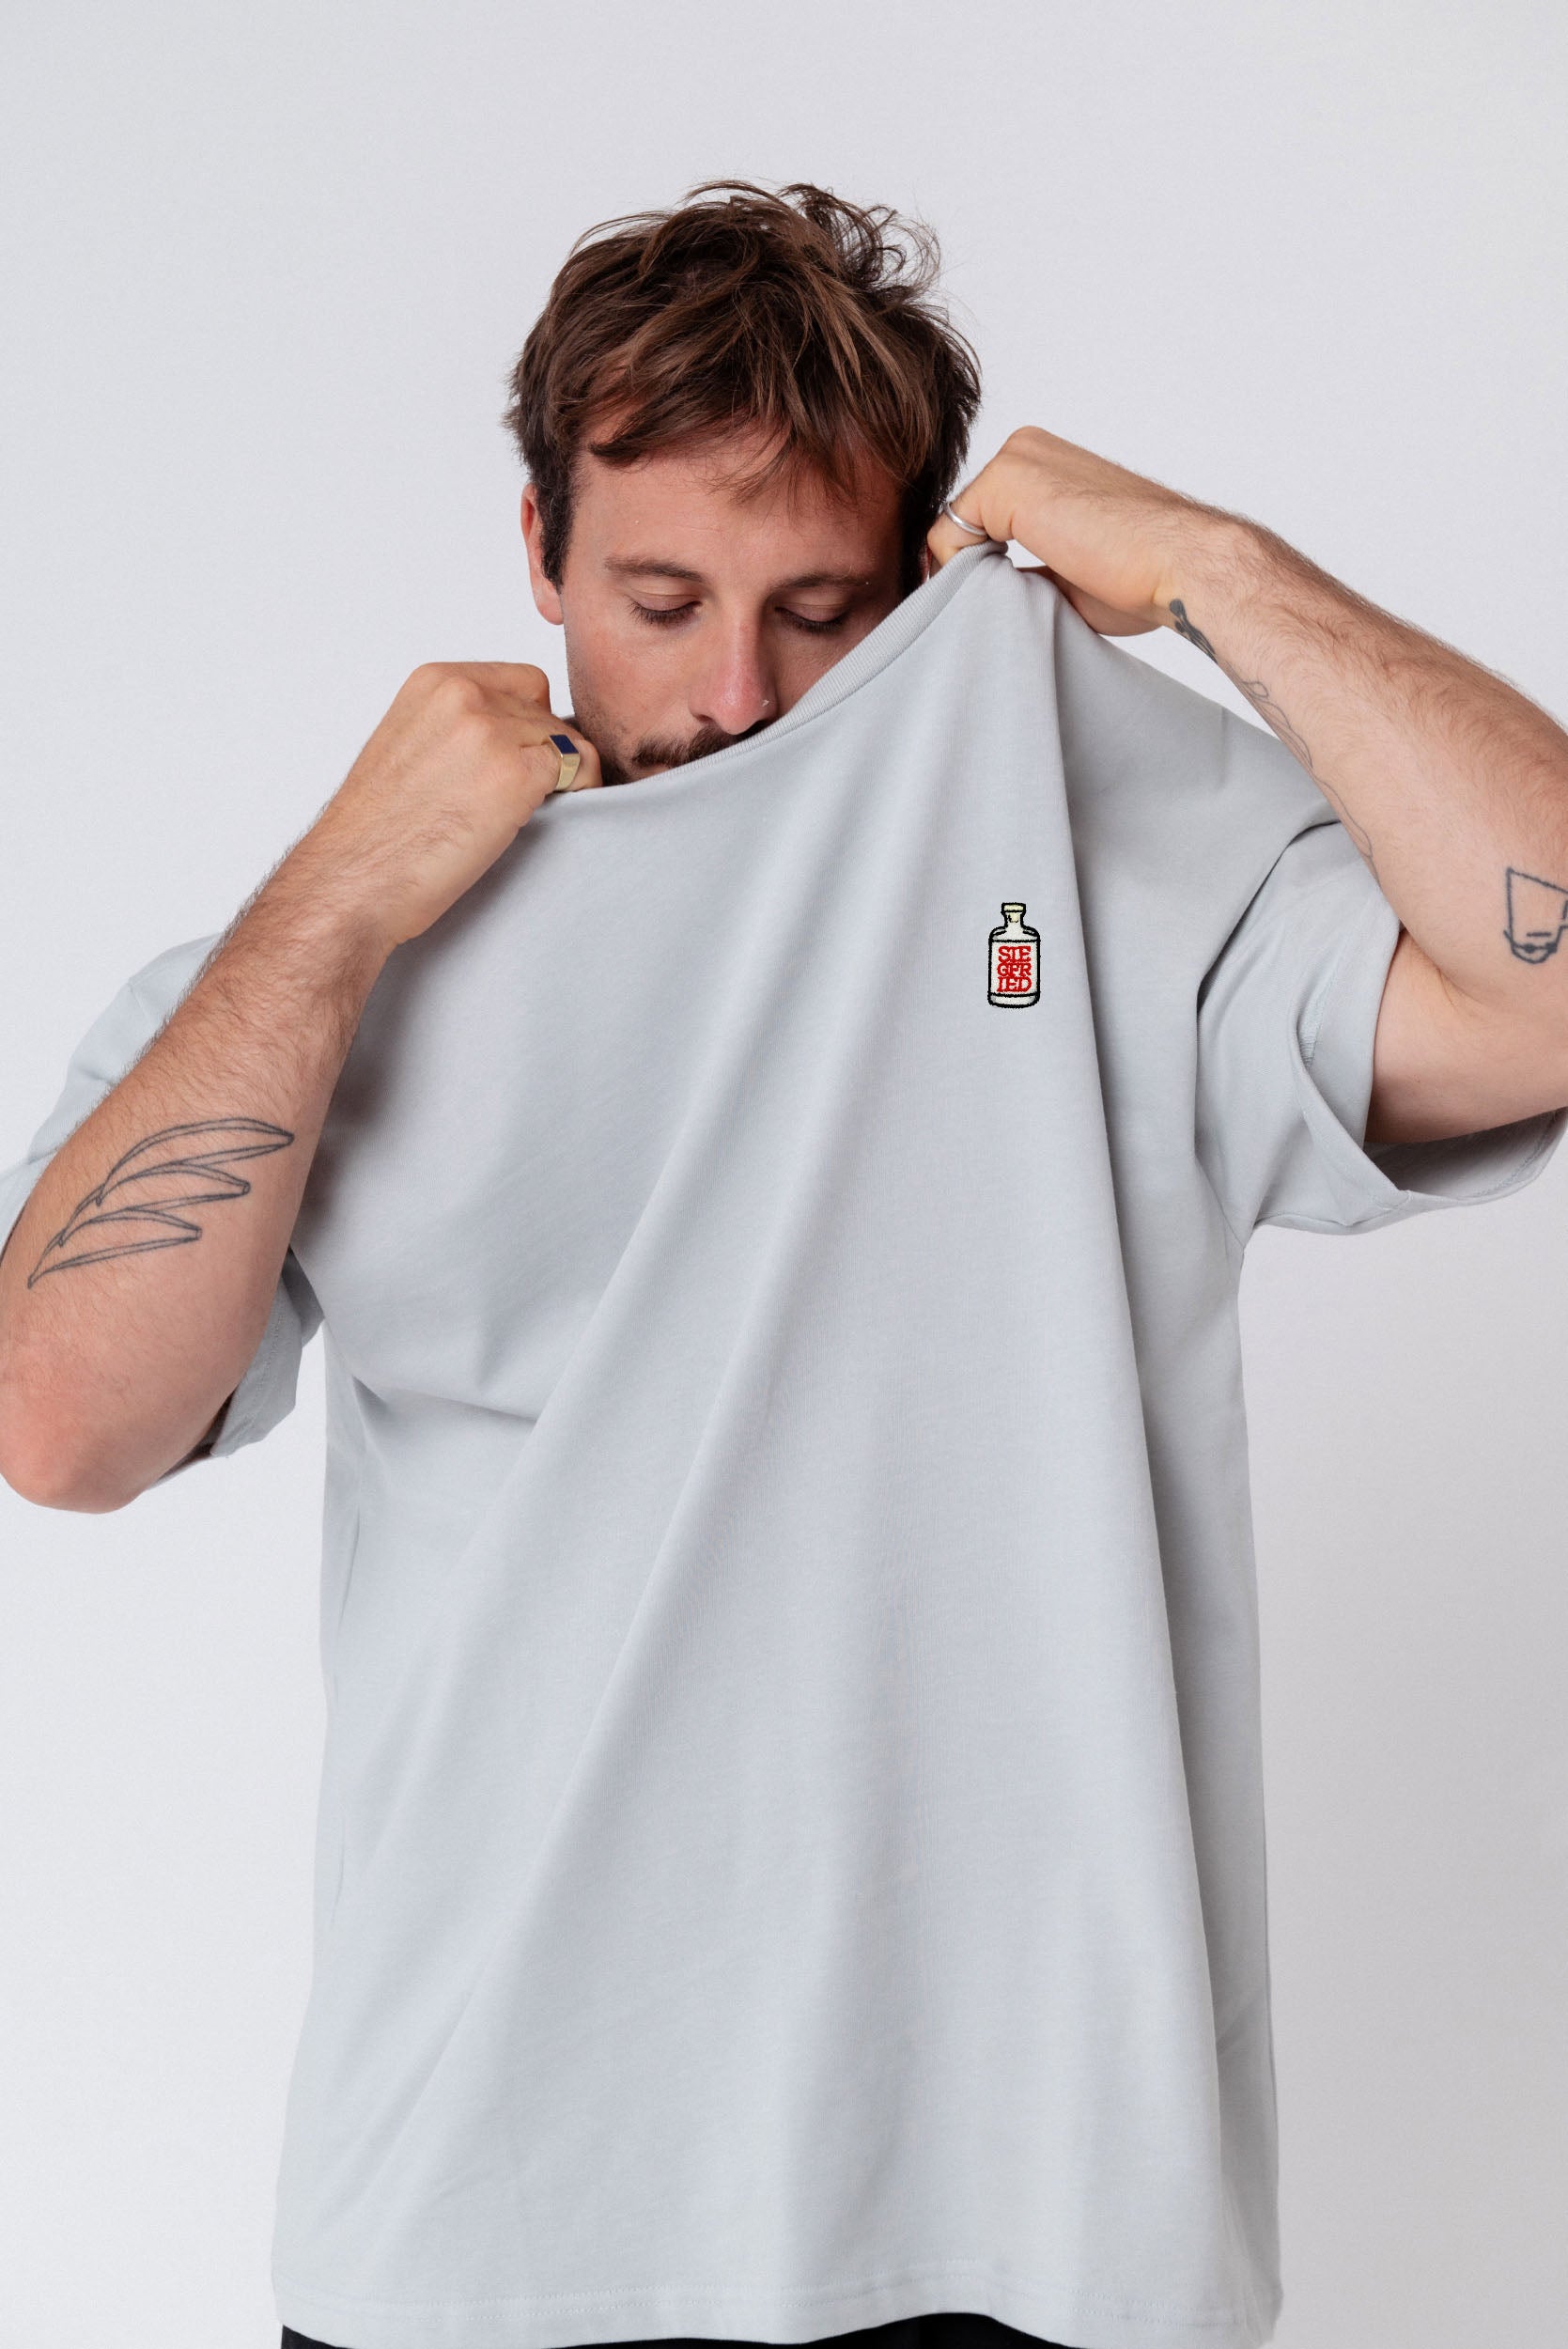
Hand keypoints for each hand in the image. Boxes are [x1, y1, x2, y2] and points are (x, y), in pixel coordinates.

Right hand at [287, 662, 602, 953]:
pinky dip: (578, 793)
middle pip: (546, 710)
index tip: (516, 762)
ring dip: (560, 775)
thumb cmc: (375, 834)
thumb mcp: (408, 747)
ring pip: (567, 739)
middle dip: (543, 751)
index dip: (527, 725)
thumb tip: (513, 738)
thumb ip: (456, 727)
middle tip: (524, 797)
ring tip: (528, 813)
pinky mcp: (517, 775)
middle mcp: (463, 694)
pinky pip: (579, 768)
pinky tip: (549, 819)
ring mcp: (492, 732)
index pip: (520, 683)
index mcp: (434, 681)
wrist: (353, 881)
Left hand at [925, 425, 1224, 637]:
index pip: (979, 519)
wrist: (1181, 565)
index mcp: (1041, 464)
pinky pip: (946, 539)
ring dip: (972, 572)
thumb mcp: (1065, 573)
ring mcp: (1015, 458)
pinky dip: (963, 572)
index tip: (1000, 599)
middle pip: (962, 522)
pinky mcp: (1006, 480)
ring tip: (1025, 593)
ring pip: (952, 530)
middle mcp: (1025, 448)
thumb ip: (1019, 570)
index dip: (977, 566)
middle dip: (972, 568)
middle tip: (1012, 603)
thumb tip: (980, 594)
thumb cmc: (1140, 576)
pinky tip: (1019, 582)